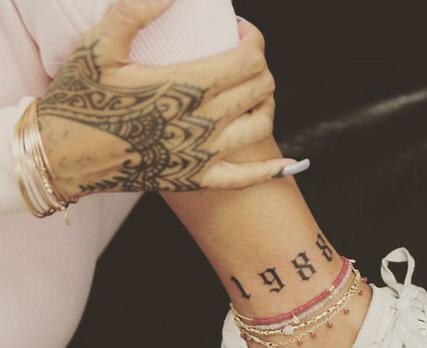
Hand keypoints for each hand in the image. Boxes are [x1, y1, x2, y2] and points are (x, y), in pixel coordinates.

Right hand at [37, 0, 296, 197]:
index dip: (253, 39)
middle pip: (260, 87)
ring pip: (262, 124)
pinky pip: (246, 178)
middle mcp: (202, 122)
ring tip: (251, 93)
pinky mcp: (198, 179)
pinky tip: (289, 163)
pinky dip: (271, 168)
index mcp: (185, 85)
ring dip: (266, 103)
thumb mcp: (99, 44)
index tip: (240, 32)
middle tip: (241, 59)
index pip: (248, 58)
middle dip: (259, 66)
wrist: (65, 156)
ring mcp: (203, 155)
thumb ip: (136, 11)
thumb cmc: (79, 96)